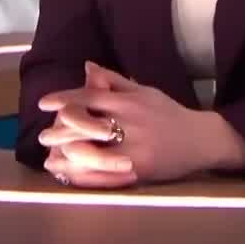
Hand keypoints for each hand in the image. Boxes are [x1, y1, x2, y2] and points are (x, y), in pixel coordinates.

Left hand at [37, 62, 223, 186]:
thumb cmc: (169, 113)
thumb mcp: (144, 91)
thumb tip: (87, 66)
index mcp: (128, 101)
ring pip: (90, 152)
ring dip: (66, 156)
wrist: (201, 139)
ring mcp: (133, 148)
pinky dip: (84, 176)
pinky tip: (71, 176)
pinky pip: (104, 175)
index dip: (63, 99)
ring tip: (52, 159)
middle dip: (59, 132)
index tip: (43, 104)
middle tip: (43, 137)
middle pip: (84, 125)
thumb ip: (114, 80)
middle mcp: (129, 123)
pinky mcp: (139, 170)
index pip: (88, 97)